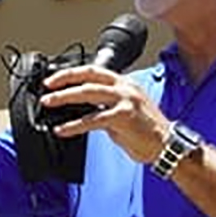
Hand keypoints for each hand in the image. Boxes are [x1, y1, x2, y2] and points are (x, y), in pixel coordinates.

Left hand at [37, 64, 169, 165]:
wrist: (168, 145)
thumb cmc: (147, 131)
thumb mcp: (124, 112)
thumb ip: (104, 108)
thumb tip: (82, 112)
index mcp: (124, 83)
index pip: (94, 71)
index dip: (72, 73)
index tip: (54, 79)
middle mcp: (125, 87)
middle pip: (88, 76)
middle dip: (64, 80)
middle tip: (47, 88)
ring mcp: (126, 100)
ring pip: (89, 93)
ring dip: (65, 97)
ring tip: (49, 103)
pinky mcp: (124, 117)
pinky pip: (94, 119)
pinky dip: (75, 125)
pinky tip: (63, 129)